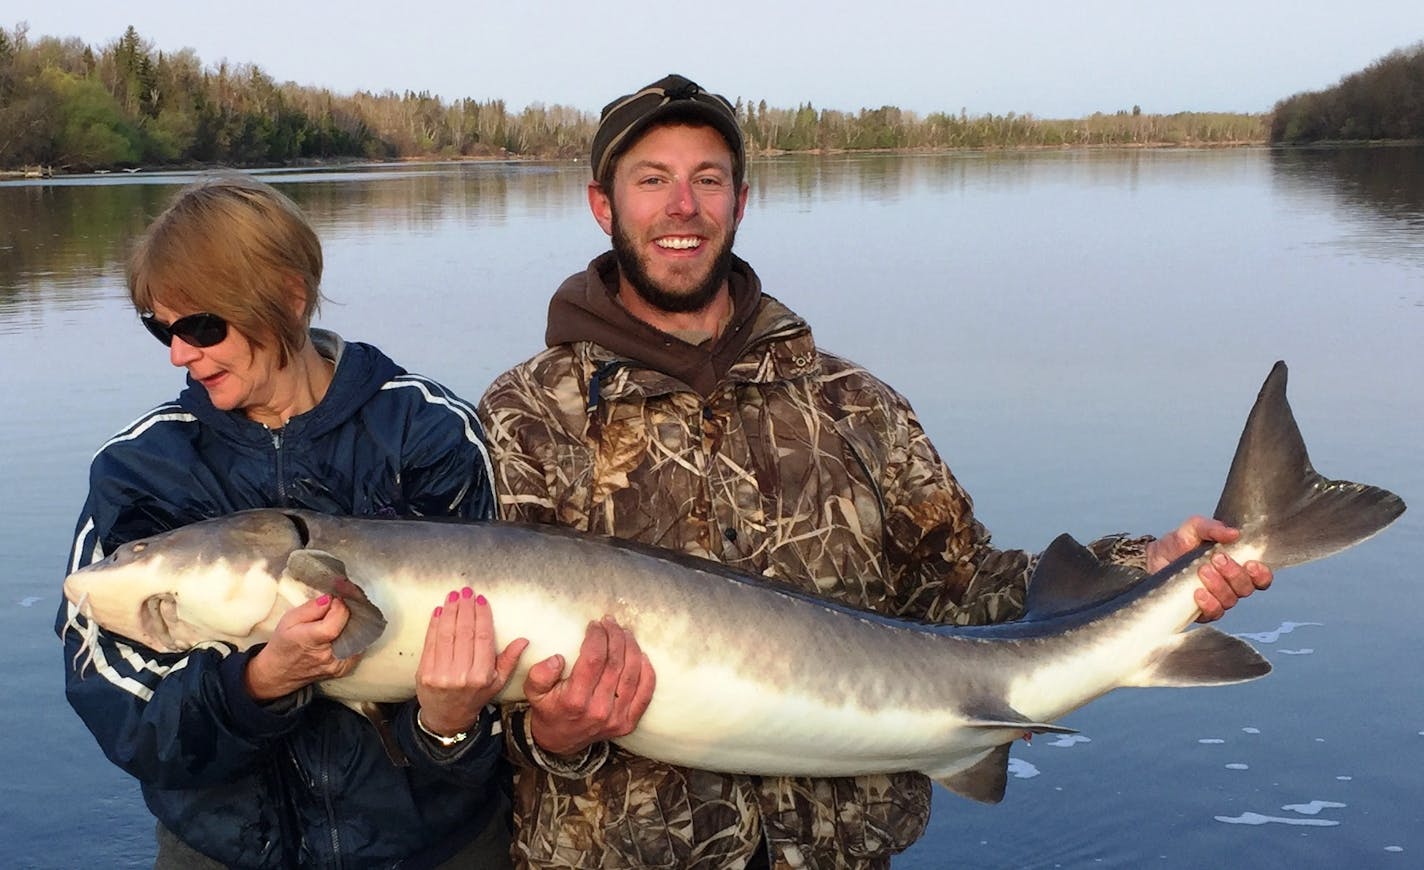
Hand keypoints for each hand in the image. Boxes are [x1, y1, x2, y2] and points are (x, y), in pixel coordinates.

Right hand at [245, 594, 355, 700]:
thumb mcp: (289, 620)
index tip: (334, 600)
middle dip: (347, 612)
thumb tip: (331, 598)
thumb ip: (312, 607)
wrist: (280, 673)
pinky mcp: (345, 668)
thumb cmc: (283, 644)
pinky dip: (353, 636)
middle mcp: (329, 655)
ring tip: (339, 620)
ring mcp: (339, 664)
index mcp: (313, 640)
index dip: (339, 605)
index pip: (339, 617)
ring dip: (352, 624)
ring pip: (358, 635)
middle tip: (338, 608)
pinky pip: (358, 646)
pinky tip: (342, 632)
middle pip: (352, 625)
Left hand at [416, 588, 528, 736]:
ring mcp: (441, 674)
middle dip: (465, 608)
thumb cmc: (475, 696)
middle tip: (466, 591)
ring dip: (449, 611)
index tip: (481, 600)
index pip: (482, 638)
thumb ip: (510, 660)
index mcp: (482, 675)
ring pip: (446, 634)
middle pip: (464, 632)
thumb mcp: (498, 682)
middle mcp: (462, 675)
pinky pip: (431, 643)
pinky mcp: (424, 673)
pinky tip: (439, 611)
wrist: (447, 717)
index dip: (482, 616)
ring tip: (453, 596)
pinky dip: (434, 624)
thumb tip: (523, 640)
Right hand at [523, 616, 654, 756]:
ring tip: (624, 632)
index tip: (595, 624)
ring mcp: (617, 718)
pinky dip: (647, 671)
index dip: (598, 636)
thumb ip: (539, 674)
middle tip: (610, 622)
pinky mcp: (628, 722)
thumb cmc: (549, 709)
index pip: (594, 659)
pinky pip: (645, 693)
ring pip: (633, 673)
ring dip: (631, 647)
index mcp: (575, 700)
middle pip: (616, 663)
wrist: (560, 741)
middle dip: (615, 636)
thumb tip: (558, 658)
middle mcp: (599, 710)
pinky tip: (641, 654)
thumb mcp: (534, 692)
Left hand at [1147, 515, 1272, 622]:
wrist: (1154, 558)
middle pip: (1246, 588)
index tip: (1251, 564)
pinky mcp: (1202, 611)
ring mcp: (1217, 599)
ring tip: (1203, 570)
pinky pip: (1213, 613)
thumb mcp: (1194, 528)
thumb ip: (1213, 528)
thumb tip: (1234, 533)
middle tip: (1217, 559)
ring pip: (1230, 600)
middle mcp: (1230, 585)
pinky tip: (1198, 592)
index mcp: (1236, 566)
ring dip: (1219, 585)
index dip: (1261, 574)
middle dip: (1234, 574)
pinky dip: (1208, 603)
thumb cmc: (1178, 543)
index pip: (1260, 577)